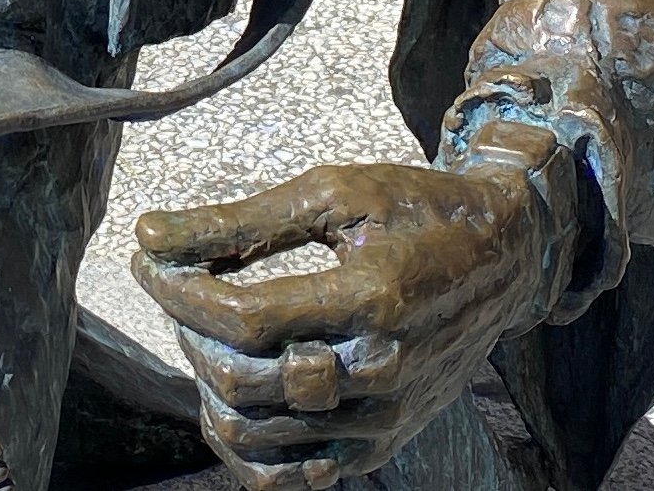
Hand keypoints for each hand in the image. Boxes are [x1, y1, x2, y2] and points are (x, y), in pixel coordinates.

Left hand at [132, 145, 563, 490]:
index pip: (245, 317)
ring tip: (203, 332)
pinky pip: (293, 476)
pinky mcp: (381, 445)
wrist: (503, 258)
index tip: (150, 257)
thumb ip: (240, 220)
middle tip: (177, 285)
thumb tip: (151, 233)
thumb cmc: (416, 210)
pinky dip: (245, 444)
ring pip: (257, 434)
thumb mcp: (334, 191)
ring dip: (208, 382)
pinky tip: (230, 391)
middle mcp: (380, 371)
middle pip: (244, 380)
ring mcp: (382, 418)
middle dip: (187, 331)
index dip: (180, 290)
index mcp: (371, 299)